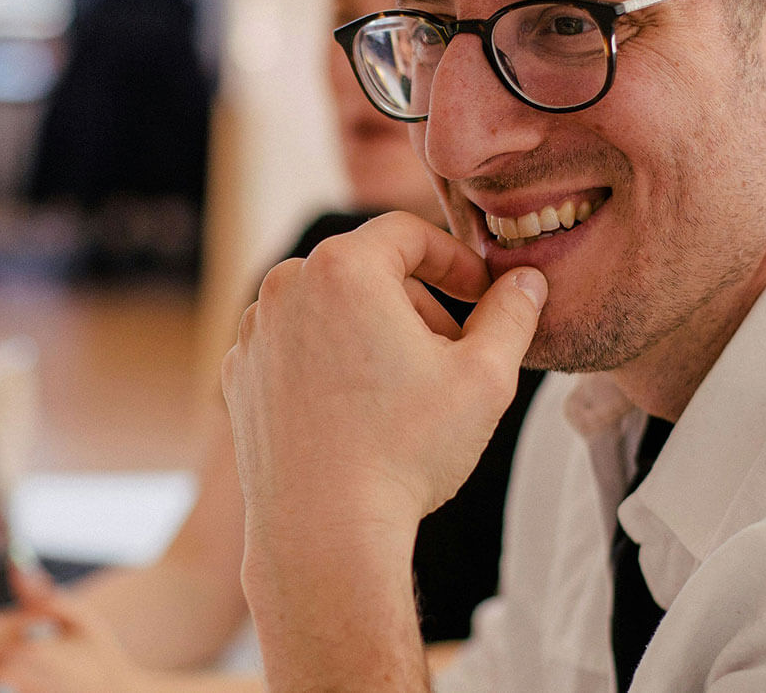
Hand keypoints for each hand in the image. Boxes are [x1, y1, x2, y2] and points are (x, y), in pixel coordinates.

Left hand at [221, 211, 546, 537]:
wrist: (323, 533)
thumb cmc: (405, 451)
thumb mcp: (485, 378)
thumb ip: (511, 315)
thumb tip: (527, 281)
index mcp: (342, 268)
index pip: (407, 234)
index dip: (455, 260)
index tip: (481, 295)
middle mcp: (285, 287)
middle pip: (365, 270)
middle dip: (416, 301)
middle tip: (454, 351)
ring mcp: (254, 333)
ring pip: (327, 309)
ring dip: (371, 331)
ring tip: (408, 386)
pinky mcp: (239, 376)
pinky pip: (295, 348)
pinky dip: (329, 362)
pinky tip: (360, 412)